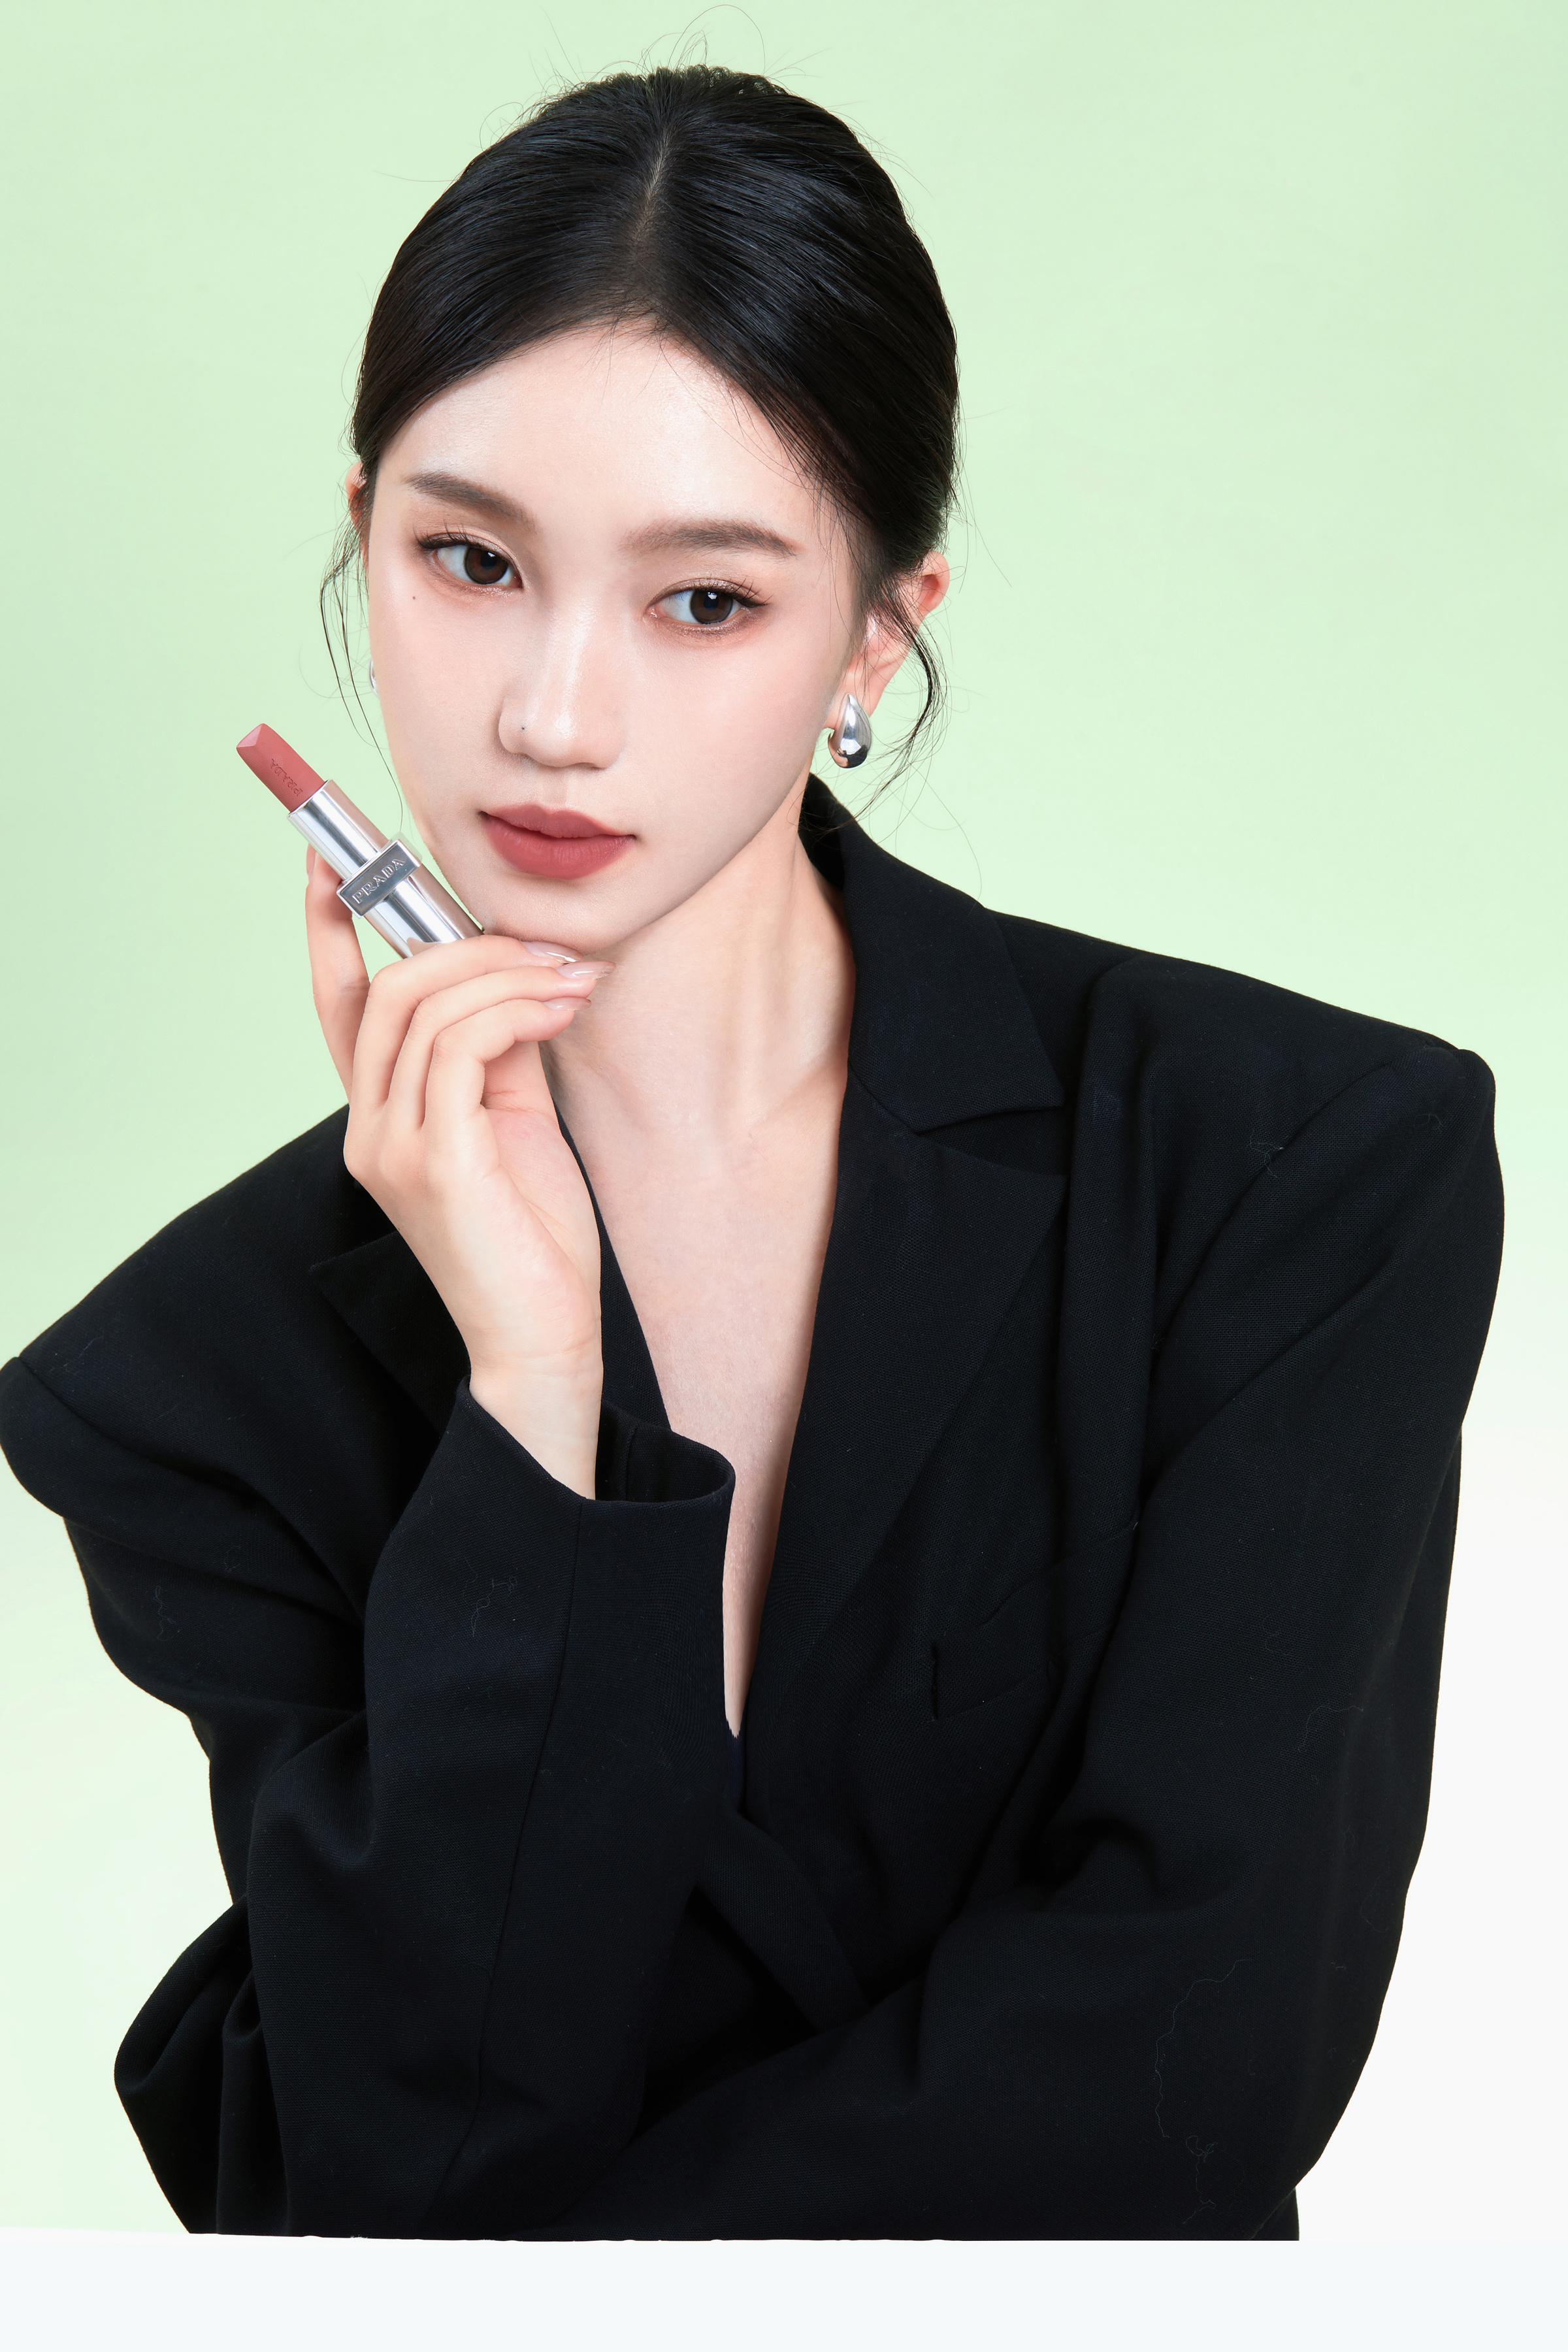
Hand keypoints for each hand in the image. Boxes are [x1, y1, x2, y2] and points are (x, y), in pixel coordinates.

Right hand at [304, 849, 609, 1495]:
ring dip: (508, 973)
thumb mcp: (515, 1122)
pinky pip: (460, 1049)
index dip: (331, 927)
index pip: (338, 1006)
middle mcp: (369, 1130)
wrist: (546, 1339)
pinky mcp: (435, 1164)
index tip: (336, 858)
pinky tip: (561, 1008)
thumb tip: (516, 975)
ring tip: (575, 979)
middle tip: (547, 941)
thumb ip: (500, 1050)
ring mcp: (393, 1148)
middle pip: (386, 990)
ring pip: (426, 1009)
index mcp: (380, 1118)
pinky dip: (514, 1011)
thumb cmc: (534, 1239)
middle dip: (460, 938)